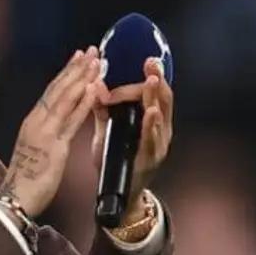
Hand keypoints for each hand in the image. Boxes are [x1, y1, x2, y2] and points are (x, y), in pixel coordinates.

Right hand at [0, 48, 104, 217]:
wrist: (15, 199)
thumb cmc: (25, 180)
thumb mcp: (35, 151)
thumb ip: (45, 135)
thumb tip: (55, 125)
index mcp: (32, 122)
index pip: (52, 92)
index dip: (66, 73)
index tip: (78, 57)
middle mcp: (37, 122)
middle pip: (59, 89)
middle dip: (76, 68)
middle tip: (91, 49)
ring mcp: (45, 132)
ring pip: (66, 99)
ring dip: (82, 78)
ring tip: (96, 61)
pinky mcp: (54, 146)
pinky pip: (72, 120)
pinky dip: (83, 103)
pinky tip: (94, 89)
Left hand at [90, 57, 173, 207]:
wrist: (120, 194)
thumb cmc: (116, 159)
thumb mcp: (108, 130)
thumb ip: (103, 110)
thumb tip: (93, 85)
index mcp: (150, 119)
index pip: (152, 91)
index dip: (148, 75)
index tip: (142, 59)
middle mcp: (160, 129)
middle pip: (162, 98)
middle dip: (157, 79)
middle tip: (151, 62)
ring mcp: (158, 144)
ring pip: (161, 116)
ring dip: (156, 98)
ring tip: (152, 80)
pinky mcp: (152, 159)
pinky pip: (153, 140)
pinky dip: (152, 126)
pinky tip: (152, 113)